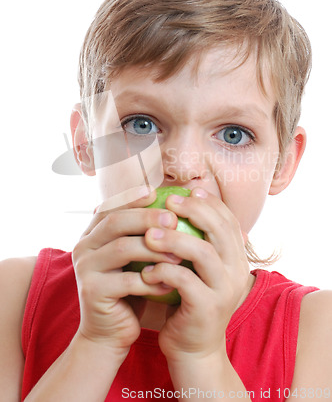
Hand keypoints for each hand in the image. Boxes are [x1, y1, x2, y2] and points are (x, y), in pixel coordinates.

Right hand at [71, 188, 179, 358]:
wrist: (109, 332)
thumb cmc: (128, 289)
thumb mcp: (133, 258)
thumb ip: (141, 234)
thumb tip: (171, 205)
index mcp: (91, 235)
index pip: (111, 207)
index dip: (132, 198)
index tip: (156, 192)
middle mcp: (83, 247)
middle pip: (116, 222)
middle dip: (147, 218)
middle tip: (174, 220)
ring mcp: (85, 269)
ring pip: (123, 248)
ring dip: (155, 249)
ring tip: (179, 254)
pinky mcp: (93, 292)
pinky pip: (128, 281)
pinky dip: (152, 281)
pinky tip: (169, 284)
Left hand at [141, 187, 249, 362]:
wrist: (193, 349)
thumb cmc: (188, 301)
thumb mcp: (196, 269)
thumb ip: (195, 242)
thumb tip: (176, 206)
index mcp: (237, 259)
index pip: (229, 220)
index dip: (210, 201)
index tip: (188, 189)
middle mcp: (237, 272)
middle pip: (220, 230)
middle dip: (194, 210)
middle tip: (168, 201)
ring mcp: (224, 291)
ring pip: (204, 253)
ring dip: (174, 239)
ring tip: (150, 234)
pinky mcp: (207, 308)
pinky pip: (185, 281)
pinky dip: (164, 271)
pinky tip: (147, 271)